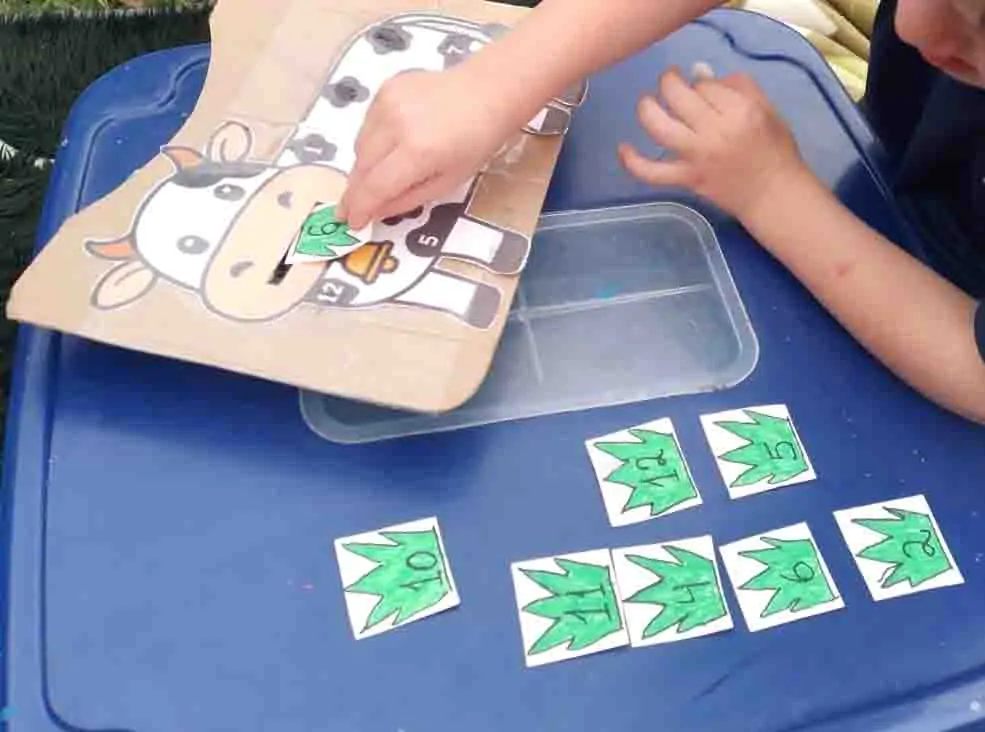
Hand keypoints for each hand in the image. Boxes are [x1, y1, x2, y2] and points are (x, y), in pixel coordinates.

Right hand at [336, 67, 518, 228]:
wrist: (488, 90)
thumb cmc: (476, 141)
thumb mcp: (448, 181)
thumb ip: (408, 199)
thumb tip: (375, 211)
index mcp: (418, 151)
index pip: (375, 186)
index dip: (359, 208)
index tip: (351, 222)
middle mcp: (396, 124)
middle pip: (362, 165)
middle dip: (356, 190)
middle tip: (353, 208)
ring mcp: (387, 102)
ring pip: (360, 145)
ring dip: (363, 166)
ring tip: (376, 177)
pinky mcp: (385, 89)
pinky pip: (367, 125)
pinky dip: (371, 141)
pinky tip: (388, 146)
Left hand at [619, 69, 806, 220]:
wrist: (773, 194)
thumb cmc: (774, 149)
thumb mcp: (766, 108)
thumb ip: (737, 86)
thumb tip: (699, 73)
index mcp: (739, 111)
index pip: (704, 85)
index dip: (697, 81)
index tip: (699, 86)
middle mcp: (715, 132)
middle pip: (678, 98)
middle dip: (668, 82)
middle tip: (669, 82)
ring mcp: (697, 157)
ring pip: (660, 127)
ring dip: (647, 109)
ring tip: (647, 103)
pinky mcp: (686, 179)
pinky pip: (652, 172)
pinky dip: (633, 161)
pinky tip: (623, 147)